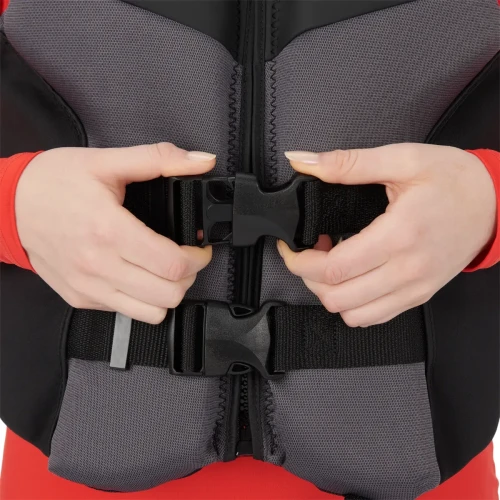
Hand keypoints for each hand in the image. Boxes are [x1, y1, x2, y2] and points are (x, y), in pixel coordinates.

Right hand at [16, 143, 215, 323]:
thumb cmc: (53, 183)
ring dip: (168, 293)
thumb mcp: (107, 161)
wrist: (8, 204)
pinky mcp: (80, 298)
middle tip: (186, 257)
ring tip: (165, 270)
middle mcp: (98, 266)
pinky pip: (125, 312)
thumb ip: (160, 159)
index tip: (199, 248)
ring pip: (151, 313)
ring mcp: (88, 287)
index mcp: (109, 230)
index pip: (172, 264)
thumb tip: (201, 161)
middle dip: (188, 275)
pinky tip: (139, 276)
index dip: (198, 258)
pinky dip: (142, 299)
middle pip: (168, 294)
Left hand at [278, 144, 496, 326]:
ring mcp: (414, 288)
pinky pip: (374, 317)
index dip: (300, 262)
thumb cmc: (453, 179)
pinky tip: (352, 278)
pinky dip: (352, 304)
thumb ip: (346, 163)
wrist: (495, 203)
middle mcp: (407, 270)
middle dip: (309, 277)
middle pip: (337, 297)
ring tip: (330, 265)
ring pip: (353, 314)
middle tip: (308, 252)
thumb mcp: (401, 159)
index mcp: (400, 235)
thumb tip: (302, 161)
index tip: (291, 246)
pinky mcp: (419, 295)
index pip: (334, 268)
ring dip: (329, 293)